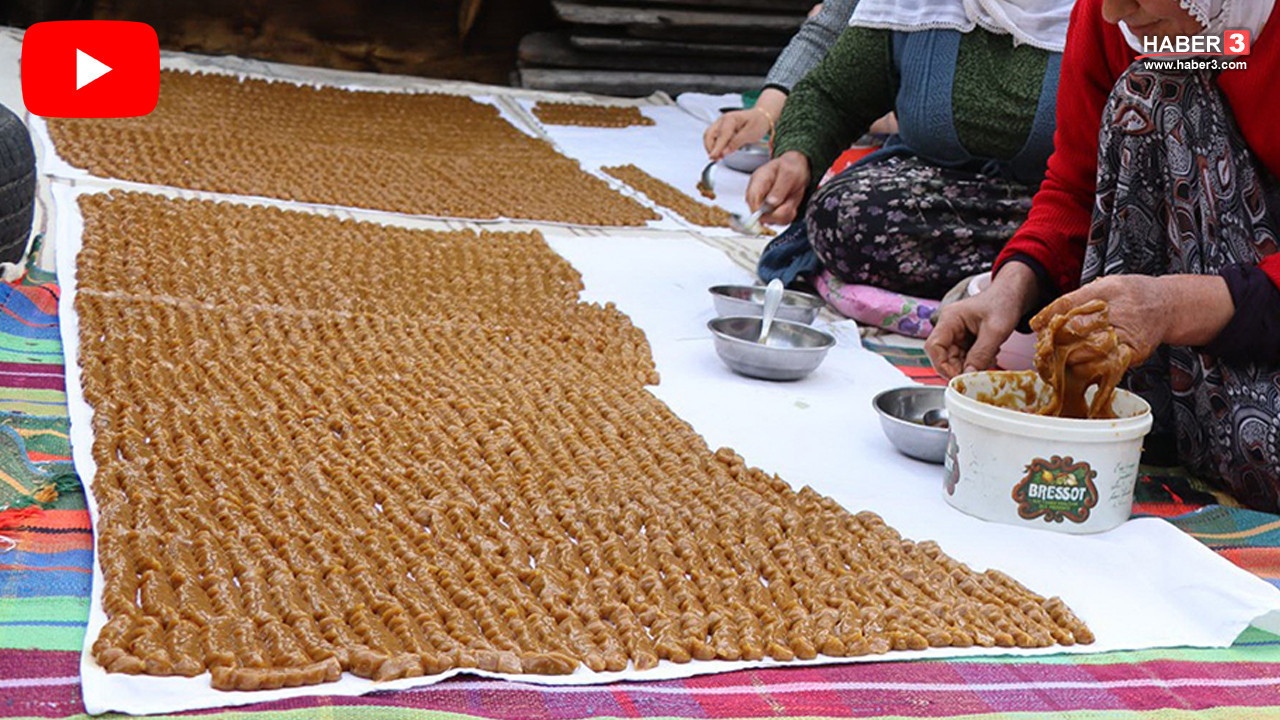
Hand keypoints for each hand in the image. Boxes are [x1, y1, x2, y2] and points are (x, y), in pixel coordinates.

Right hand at [703, 108, 770, 160]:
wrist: (761, 117)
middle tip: (716, 159)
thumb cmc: (758, 122)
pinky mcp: (721, 128)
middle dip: (710, 148)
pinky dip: (713, 145)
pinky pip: (712, 137)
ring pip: (708, 136)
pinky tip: (719, 152)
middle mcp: (723, 120)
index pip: (721, 135)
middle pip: (709, 134)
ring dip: (710, 147)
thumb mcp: (750, 134)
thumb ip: (736, 143)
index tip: (713, 157)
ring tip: (717, 157)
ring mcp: (720, 124)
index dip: (717, 148)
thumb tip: (724, 152)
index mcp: (730, 119)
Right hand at [745, 151, 809, 224]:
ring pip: (771, 221)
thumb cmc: (790, 167)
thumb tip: (770, 203)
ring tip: (791, 200)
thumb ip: (779, 188)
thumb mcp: (789, 173)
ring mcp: (762, 205)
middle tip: (790, 201)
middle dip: (780, 213)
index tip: (779, 208)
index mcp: (757, 182)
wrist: (796, 167)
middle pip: (760, 216)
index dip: (764, 211)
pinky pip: (778, 222)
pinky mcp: (769, 212)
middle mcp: (756, 196)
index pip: (752, 203)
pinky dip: (788, 216)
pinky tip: (790, 204)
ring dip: (786, 213)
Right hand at [926, 263, 1039, 378]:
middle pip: (942, 356)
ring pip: (954, 359)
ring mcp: (957, 334)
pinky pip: (964, 357)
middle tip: (976, 375)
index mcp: (950, 319)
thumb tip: (969, 375)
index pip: (933, 347)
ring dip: (969, 366)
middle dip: (958, 368)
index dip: (941, 365)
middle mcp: (949, 327)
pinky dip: (976, 362)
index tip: (957, 378)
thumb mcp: (996, 330)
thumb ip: (981, 353)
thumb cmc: (1004, 303)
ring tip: (988, 360)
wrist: (1014, 294)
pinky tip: (990, 356)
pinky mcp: (965, 339)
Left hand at [1031, 275, 1208, 365]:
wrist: (1167, 305)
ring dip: (1067, 359)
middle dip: (1055, 340)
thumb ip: (1077, 300)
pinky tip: (1078, 373)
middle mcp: (1117, 311)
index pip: (1069, 302)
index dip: (1049, 315)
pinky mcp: (1134, 352)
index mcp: (1107, 291)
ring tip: (1054, 363)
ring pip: (1088, 350)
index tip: (1036, 325)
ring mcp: (1127, 333)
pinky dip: (1090, 372)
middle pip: (1076, 328)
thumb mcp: (1105, 286)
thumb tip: (1044, 319)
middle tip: (1043, 348)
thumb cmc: (1132, 294)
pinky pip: (1108, 366)